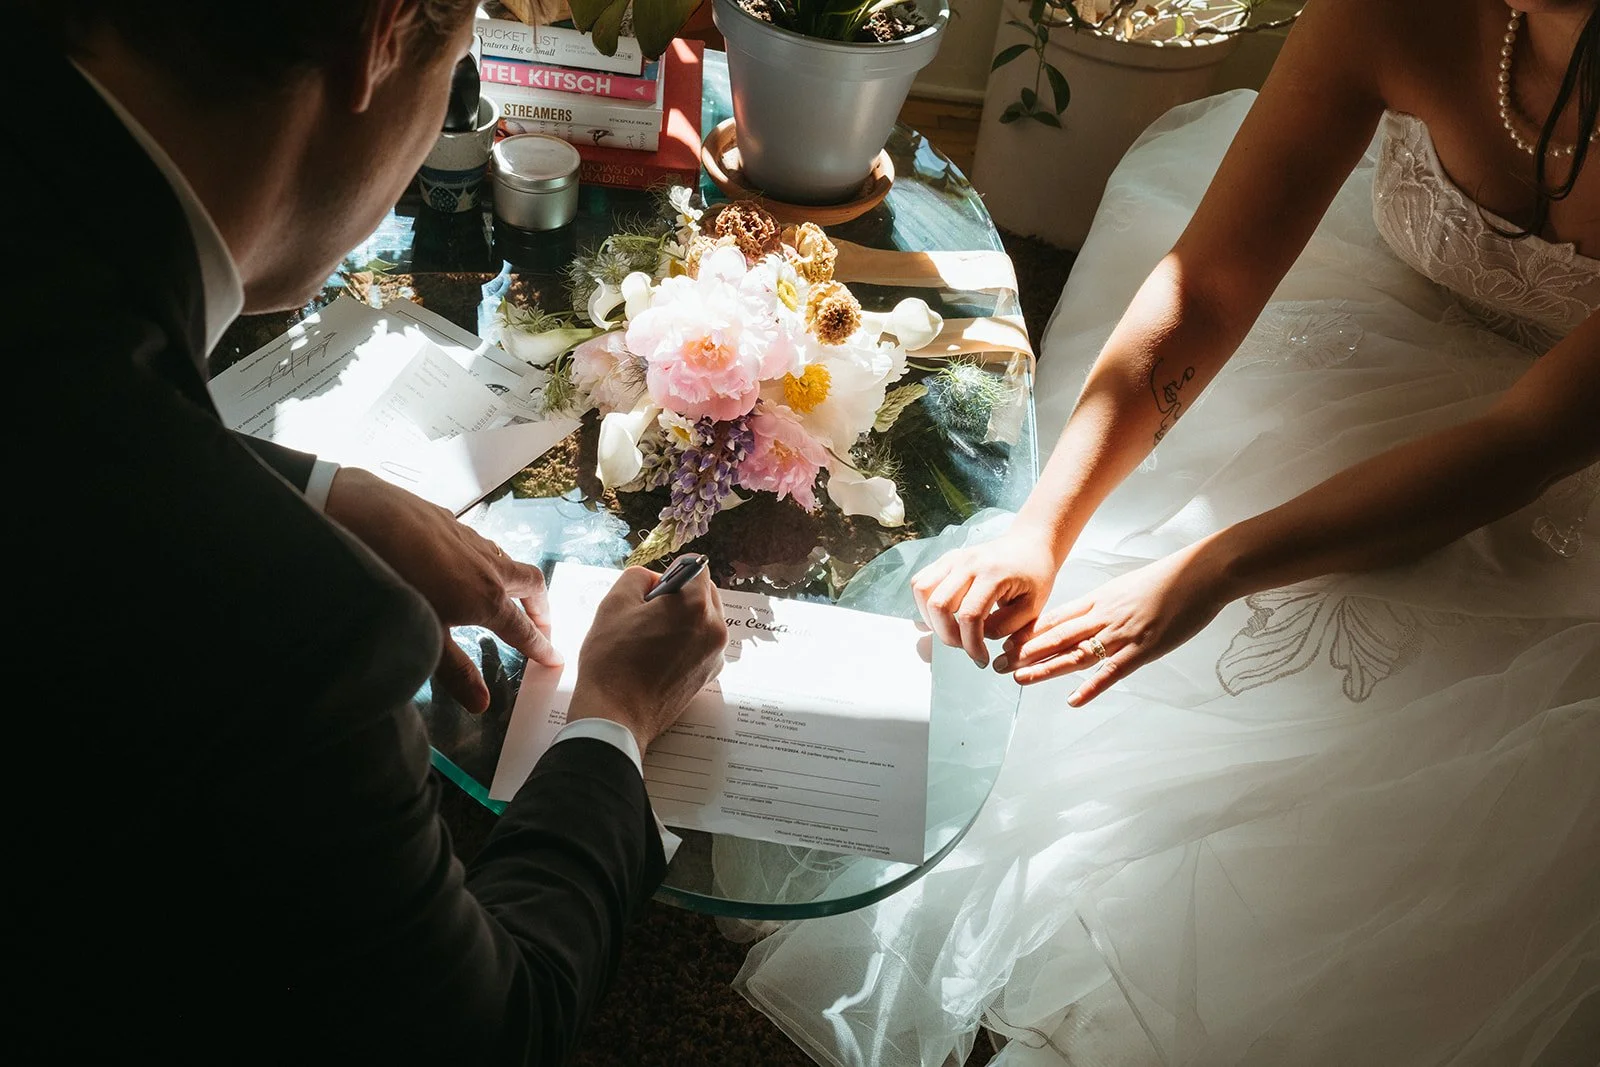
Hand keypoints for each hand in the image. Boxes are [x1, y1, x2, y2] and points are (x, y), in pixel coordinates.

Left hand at [324, 467, 559, 713]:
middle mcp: (489, 567)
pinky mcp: (450, 522)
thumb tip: (482, 704)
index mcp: (489, 599)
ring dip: (517, 582)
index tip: (554, 659)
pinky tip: (465, 566)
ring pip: (508, 561)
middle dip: (541, 608)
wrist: (367, 517)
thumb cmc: (399, 580)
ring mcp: (471, 540)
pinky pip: (482, 544)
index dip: (541, 647)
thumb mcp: (426, 635)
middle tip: (541, 626)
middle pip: (532, 585)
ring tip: (508, 598)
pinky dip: (488, 561)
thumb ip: (456, 671)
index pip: (525, 629)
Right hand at [570, 562, 727, 751]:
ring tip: (652, 638)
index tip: (653, 591)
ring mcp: (716, 654)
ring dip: (684, 619)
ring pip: (705, 619)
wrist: (616, 715)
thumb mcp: (614, 604)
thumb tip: (655, 580)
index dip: (671, 572)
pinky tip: (660, 656)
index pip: (696, 566)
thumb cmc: (612, 661)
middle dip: (681, 595)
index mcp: (695, 605)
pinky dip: (687, 641)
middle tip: (648, 614)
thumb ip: (639, 577)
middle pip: (705, 593)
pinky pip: (703, 643)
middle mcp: (715, 628)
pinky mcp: (710, 674)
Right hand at [911, 528, 1060, 666]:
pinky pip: (920, 582)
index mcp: (993, 574)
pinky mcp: (945, 560)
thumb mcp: (1033, 607)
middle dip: (948, 636)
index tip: (981, 659)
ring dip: (931, 619)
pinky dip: (924, 604)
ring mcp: (953, 558)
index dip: (971, 645)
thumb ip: (1006, 627)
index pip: (969, 616)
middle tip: (965, 646)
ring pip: (922, 591)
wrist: (1029, 545)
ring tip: (952, 631)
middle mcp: (968, 563)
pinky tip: (942, 616)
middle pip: (939, 605)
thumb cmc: (1035, 576)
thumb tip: (978, 637)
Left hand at [996, 542, 1229, 705]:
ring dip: (1045, 668)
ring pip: (1076, 652)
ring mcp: (1123, 633)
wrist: (1202, 572)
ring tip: (1020, 679)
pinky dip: (1092, 686)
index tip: (1003, 643)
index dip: (1027, 632)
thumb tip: (1087, 616)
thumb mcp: (1126, 587)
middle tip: (997, 665)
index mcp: (1099, 600)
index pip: (1055, 618)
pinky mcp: (1145, 648)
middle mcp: (1103, 616)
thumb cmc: (1168, 579)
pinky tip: (1073, 700)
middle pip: (1057, 636)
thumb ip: (1105, 604)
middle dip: (1024, 652)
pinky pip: (1113, 670)